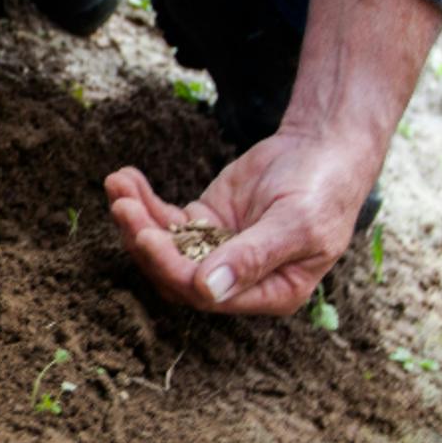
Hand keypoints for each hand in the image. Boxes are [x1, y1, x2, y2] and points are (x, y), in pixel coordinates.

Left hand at [104, 125, 381, 314]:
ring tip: (117, 185)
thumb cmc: (323, 190)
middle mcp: (237, 280)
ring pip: (164, 246)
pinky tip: (125, 178)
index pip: (206, 295)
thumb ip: (253, 257)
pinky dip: (143, 201)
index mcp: (268, 293)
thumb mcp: (296, 224)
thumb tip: (208, 291)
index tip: (147, 236)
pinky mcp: (203, 222)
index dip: (172, 269)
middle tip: (122, 206)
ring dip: (136, 219)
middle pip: (175, 273)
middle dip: (144, 241)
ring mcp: (216, 250)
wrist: (324, 148)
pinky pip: (165, 219)